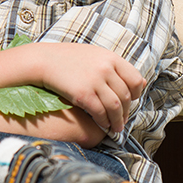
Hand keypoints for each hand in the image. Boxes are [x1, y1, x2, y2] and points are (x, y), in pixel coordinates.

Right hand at [28, 42, 145, 134]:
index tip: (132, 100)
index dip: (136, 93)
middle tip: (124, 120)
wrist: (43, 60)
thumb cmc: (68, 58)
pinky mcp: (83, 94)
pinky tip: (103, 125)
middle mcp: (106, 68)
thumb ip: (114, 66)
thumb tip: (138, 83)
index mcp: (111, 58)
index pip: (136, 79)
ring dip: (117, 120)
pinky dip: (104, 121)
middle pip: (125, 96)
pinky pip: (100, 112)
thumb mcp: (95, 55)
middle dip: (127, 111)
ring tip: (116, 127)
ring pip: (115, 107)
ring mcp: (95, 81)